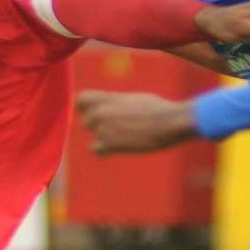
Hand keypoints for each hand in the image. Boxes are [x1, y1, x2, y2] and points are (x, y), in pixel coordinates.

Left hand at [75, 91, 199, 153]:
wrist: (169, 122)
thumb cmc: (158, 109)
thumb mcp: (133, 99)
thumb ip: (116, 102)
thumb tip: (110, 107)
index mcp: (108, 98)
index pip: (80, 99)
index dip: (86, 108)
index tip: (97, 112)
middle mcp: (101, 112)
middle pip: (85, 122)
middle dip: (98, 126)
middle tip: (118, 129)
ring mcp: (104, 128)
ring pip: (92, 136)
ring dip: (104, 139)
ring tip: (124, 137)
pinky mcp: (110, 144)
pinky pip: (96, 150)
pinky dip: (105, 151)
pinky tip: (120, 147)